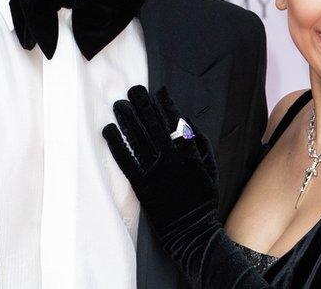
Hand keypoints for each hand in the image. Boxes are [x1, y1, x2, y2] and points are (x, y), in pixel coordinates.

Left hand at [102, 85, 217, 233]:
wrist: (192, 231)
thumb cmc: (203, 199)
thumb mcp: (211, 168)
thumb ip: (200, 143)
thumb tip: (185, 120)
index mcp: (189, 153)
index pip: (175, 122)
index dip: (165, 104)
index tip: (158, 90)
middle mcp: (171, 159)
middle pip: (153, 126)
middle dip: (143, 105)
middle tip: (133, 89)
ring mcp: (155, 172)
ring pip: (138, 139)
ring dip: (127, 119)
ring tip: (119, 104)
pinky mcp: (141, 185)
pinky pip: (126, 160)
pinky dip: (116, 144)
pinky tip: (108, 130)